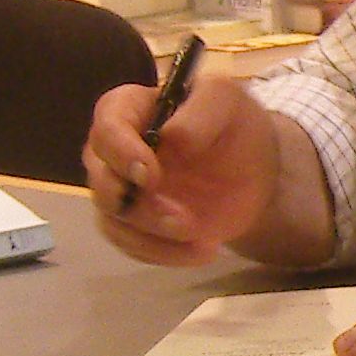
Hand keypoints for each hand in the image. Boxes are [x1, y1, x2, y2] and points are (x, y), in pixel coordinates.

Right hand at [84, 77, 284, 265]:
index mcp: (129, 110)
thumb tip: (169, 137)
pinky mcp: (136, 223)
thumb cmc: (232, 123)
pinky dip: (164, 254)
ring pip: (113, 220)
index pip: (107, 128)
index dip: (121, 153)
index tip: (150, 175)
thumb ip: (201, 111)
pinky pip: (132, 245)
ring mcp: (122, 190)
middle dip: (138, 207)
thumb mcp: (227, 101)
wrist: (254, 168)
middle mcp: (115, 152)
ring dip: (151, 238)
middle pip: (101, 181)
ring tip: (203, 243)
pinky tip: (201, 252)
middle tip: (182, 220)